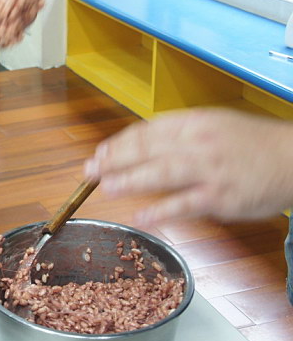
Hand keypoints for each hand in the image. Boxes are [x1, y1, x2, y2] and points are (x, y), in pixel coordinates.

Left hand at [84, 108, 292, 223]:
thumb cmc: (251, 144)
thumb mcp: (212, 125)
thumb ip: (177, 135)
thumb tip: (139, 146)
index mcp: (193, 123)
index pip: (146, 131)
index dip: (119, 143)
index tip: (99, 154)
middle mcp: (198, 143)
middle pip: (147, 150)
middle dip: (114, 160)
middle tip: (89, 171)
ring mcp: (209, 170)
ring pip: (161, 173)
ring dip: (130, 181)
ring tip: (105, 188)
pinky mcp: (221, 197)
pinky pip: (185, 205)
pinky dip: (161, 212)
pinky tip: (141, 218)